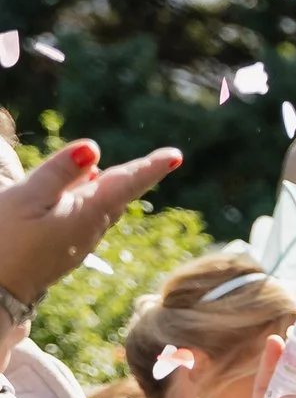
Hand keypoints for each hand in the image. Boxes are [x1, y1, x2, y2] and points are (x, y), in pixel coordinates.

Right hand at [0, 138, 185, 313]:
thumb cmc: (5, 240)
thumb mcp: (29, 197)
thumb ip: (61, 172)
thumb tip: (94, 147)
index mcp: (88, 213)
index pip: (127, 183)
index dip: (151, 167)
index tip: (177, 157)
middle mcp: (91, 229)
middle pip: (119, 193)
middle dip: (138, 175)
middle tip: (167, 161)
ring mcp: (79, 242)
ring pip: (102, 205)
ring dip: (115, 185)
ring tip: (132, 169)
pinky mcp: (66, 249)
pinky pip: (86, 216)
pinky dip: (93, 198)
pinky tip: (89, 187)